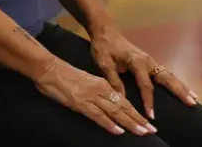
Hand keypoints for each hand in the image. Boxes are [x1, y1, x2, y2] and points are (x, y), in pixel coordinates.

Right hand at [34, 59, 155, 135]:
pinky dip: (109, 123)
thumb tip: (110, 105)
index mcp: (103, 84)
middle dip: (138, 120)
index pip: (124, 101)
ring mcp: (91, 96)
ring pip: (114, 111)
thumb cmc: (66, 77)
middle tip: (152, 130)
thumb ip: (99, 93)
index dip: (137, 113)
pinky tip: (118, 131)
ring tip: (141, 132)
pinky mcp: (80, 102)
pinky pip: (97, 115)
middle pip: (123, 107)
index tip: (148, 123)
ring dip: (129, 123)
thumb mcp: (87, 83)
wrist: (50, 69)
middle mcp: (101, 90)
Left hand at [90, 27, 198, 119]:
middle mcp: (148, 61)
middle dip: (179, 91)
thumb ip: (113, 81)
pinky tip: (184, 90)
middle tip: (191, 103)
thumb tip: (123, 99)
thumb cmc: (104, 48)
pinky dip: (176, 83)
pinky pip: (166, 74)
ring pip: (170, 75)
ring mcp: (151, 61)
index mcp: (137, 62)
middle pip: (167, 78)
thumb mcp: (104, 64)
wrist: (106, 32)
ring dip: (182, 87)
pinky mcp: (151, 63)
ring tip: (194, 99)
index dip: (148, 101)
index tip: (151, 116)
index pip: (145, 85)